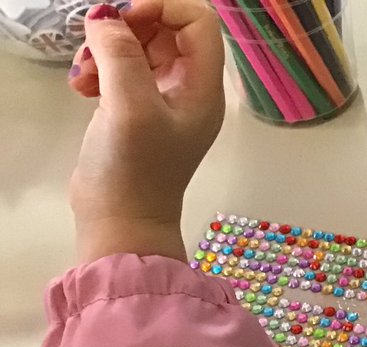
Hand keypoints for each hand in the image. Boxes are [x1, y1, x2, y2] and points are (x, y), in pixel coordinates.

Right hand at [66, 0, 225, 264]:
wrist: (121, 223)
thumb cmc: (135, 171)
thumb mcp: (130, 107)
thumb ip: (121, 54)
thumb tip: (106, 16)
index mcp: (203, 88)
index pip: (198, 21)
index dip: (162, 6)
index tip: (124, 19)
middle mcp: (189, 90)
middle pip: (165, 28)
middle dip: (126, 26)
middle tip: (96, 43)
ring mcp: (162, 100)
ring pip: (138, 46)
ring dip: (105, 47)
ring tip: (84, 73)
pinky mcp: (135, 110)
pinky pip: (120, 68)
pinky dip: (98, 67)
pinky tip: (81, 87)